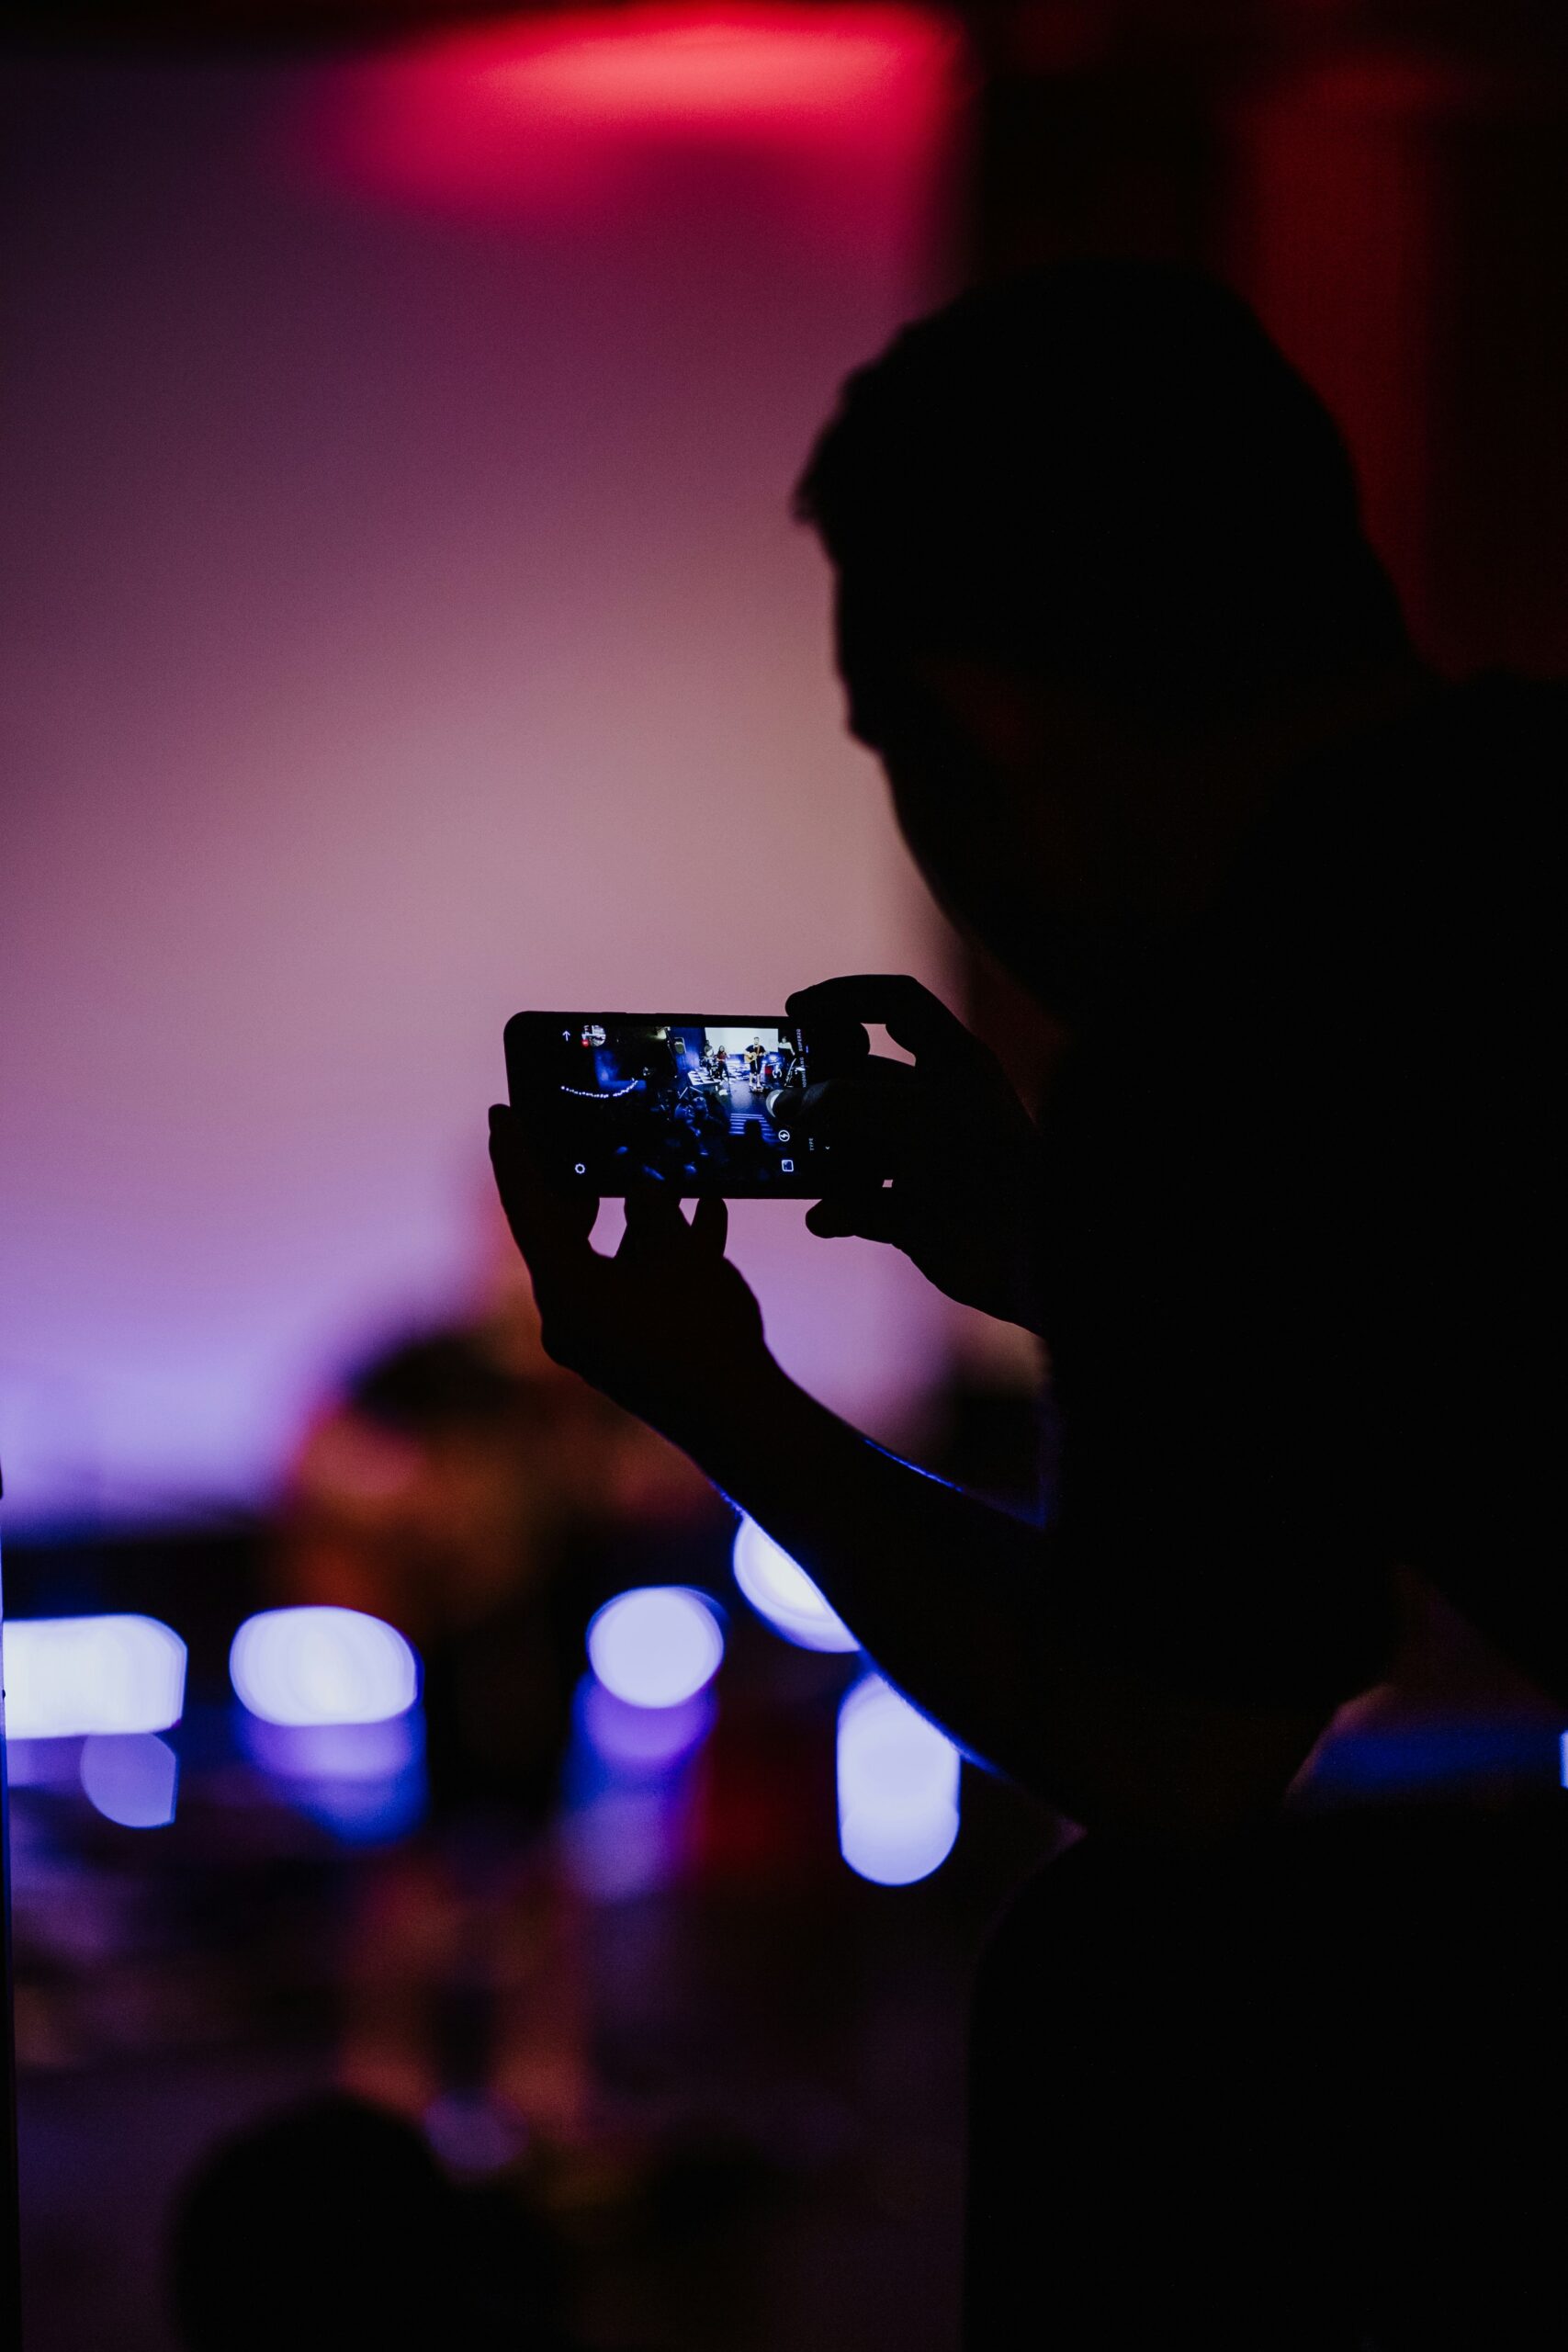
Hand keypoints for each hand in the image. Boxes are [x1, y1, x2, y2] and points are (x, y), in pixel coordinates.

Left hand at [488, 1106, 774, 1439]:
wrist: (739, 1418)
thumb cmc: (703, 1331)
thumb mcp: (679, 1252)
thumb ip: (652, 1211)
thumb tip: (643, 1192)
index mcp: (564, 1289)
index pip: (526, 1208)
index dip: (514, 1154)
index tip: (500, 1113)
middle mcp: (567, 1317)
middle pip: (561, 1235)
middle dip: (577, 1187)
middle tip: (575, 1139)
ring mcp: (597, 1339)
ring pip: (605, 1261)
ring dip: (635, 1222)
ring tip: (663, 1177)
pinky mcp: (628, 1352)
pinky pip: (633, 1290)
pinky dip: (660, 1258)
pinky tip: (706, 1219)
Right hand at [788, 975, 1045, 1331]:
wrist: (1029, 1257)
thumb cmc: (984, 1169)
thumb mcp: (910, 1116)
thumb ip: (842, 1102)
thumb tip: (789, 1105)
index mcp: (953, 1063)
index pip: (896, 1005)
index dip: (845, 997)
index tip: (795, 1010)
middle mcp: (939, 1105)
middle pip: (862, 1080)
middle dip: (819, 1091)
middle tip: (779, 1101)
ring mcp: (925, 1160)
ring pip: (855, 1146)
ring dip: (821, 1156)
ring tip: (790, 1160)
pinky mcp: (915, 1213)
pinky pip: (861, 1204)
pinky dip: (839, 1210)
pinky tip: (824, 1217)